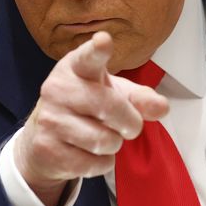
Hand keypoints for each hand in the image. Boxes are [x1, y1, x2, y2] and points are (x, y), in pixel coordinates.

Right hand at [15, 31, 168, 205]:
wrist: (43, 137)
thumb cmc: (85, 107)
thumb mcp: (114, 94)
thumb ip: (140, 98)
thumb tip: (162, 107)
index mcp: (76, 67)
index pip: (88, 57)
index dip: (97, 50)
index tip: (104, 41)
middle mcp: (58, 89)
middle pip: (111, 107)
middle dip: (130, 123)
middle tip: (129, 126)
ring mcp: (49, 119)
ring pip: (104, 140)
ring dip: (114, 144)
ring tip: (103, 136)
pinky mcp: (46, 149)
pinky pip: (93, 164)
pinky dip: (101, 163)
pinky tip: (88, 153)